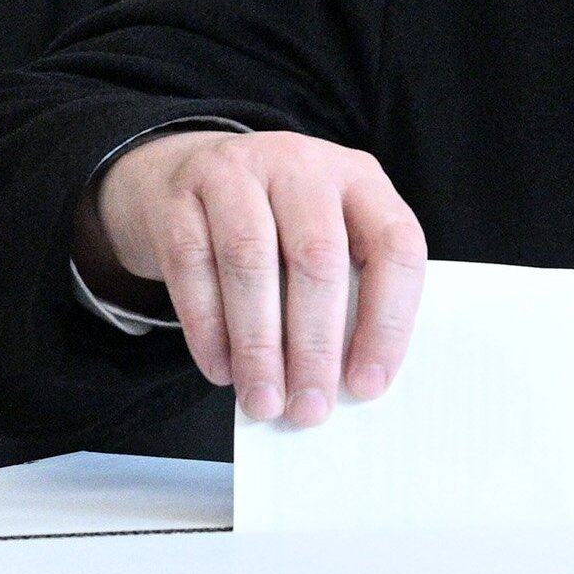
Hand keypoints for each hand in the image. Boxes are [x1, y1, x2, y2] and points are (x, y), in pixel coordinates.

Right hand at [82, 128, 425, 425]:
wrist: (188, 176)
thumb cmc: (275, 227)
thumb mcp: (326, 239)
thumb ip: (344, 295)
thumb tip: (344, 386)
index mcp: (360, 179)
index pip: (394, 246)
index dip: (387, 321)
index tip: (367, 386)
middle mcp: (301, 164)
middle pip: (317, 257)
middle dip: (314, 346)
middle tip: (309, 408)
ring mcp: (235, 171)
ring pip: (250, 261)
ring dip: (258, 345)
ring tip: (263, 401)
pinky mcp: (179, 195)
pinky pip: (193, 266)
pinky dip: (208, 329)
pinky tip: (221, 371)